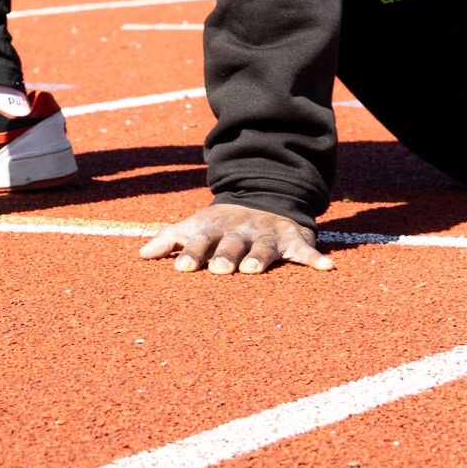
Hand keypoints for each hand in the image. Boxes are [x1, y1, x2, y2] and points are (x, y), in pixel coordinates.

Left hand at [139, 202, 333, 274]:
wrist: (262, 197)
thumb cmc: (221, 224)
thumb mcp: (195, 226)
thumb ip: (169, 239)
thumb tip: (139, 256)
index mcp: (213, 228)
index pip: (199, 240)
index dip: (192, 253)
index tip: (182, 269)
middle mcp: (239, 230)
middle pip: (231, 244)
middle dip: (226, 256)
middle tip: (221, 270)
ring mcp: (266, 233)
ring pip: (263, 246)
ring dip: (260, 257)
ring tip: (255, 270)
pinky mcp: (292, 237)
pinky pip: (305, 249)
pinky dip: (316, 258)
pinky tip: (326, 268)